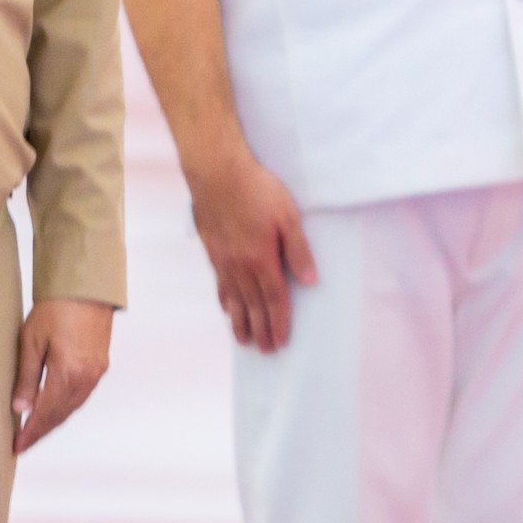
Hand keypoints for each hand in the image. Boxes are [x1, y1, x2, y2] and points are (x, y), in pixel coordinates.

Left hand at [12, 298, 112, 452]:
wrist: (86, 287)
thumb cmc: (55, 308)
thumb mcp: (31, 341)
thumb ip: (26, 377)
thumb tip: (20, 408)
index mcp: (67, 374)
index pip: (45, 414)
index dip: (30, 433)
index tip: (17, 447)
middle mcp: (85, 378)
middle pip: (60, 416)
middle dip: (40, 432)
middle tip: (22, 444)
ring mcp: (96, 373)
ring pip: (72, 408)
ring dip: (54, 421)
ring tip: (35, 430)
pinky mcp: (100, 365)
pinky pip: (81, 396)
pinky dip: (66, 407)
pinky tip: (54, 408)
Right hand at [183, 147, 315, 352]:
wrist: (216, 171)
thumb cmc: (256, 189)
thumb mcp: (287, 216)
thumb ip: (298, 250)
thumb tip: (310, 280)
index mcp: (261, 259)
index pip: (274, 298)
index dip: (279, 321)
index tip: (282, 341)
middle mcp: (240, 264)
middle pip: (252, 305)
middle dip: (260, 329)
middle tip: (265, 351)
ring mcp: (223, 258)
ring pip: (233, 298)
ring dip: (239, 321)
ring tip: (243, 340)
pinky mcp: (211, 248)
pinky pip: (219, 282)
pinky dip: (224, 299)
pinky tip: (225, 307)